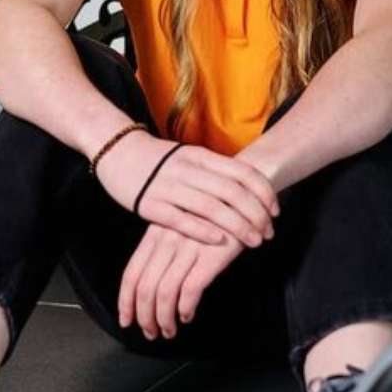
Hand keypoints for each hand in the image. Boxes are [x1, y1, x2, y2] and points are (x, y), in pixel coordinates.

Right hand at [94, 131, 278, 247]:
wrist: (116, 150)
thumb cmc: (158, 159)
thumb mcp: (190, 157)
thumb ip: (215, 170)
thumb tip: (249, 187)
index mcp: (201, 156)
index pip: (242, 173)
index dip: (263, 193)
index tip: (275, 211)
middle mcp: (188, 170)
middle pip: (232, 192)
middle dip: (256, 214)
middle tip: (269, 233)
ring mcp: (168, 186)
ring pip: (211, 207)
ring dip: (238, 226)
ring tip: (254, 241)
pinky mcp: (149, 204)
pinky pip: (180, 219)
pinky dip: (203, 230)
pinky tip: (220, 241)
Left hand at [118, 223, 244, 340]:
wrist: (242, 199)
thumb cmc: (210, 216)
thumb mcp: (180, 225)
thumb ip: (163, 247)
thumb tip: (150, 286)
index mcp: (155, 232)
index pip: (131, 273)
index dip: (126, 301)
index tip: (126, 319)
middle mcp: (167, 239)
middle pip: (145, 287)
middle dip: (144, 316)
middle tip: (150, 332)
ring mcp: (188, 246)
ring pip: (165, 292)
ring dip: (164, 319)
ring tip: (169, 331)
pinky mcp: (211, 254)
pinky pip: (190, 289)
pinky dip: (185, 308)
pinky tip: (187, 315)